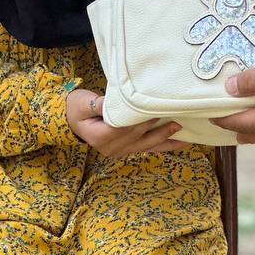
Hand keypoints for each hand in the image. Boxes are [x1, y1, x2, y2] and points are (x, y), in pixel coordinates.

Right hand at [65, 88, 187, 156]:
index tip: (156, 109)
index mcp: (100, 137)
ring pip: (147, 147)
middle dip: (158, 127)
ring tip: (184, 132)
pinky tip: (178, 142)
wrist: (71, 120)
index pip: (124, 128)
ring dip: (166, 139)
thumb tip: (118, 102)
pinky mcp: (127, 150)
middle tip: (176, 115)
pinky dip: (163, 145)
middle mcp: (111, 148)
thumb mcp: (83, 103)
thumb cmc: (76, 108)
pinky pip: (147, 149)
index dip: (140, 119)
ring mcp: (120, 151)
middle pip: (138, 137)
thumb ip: (100, 104)